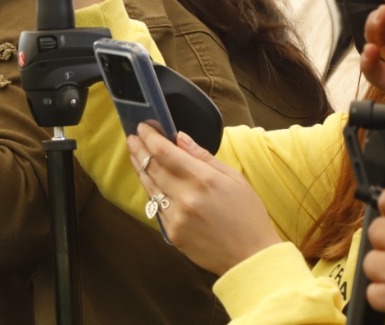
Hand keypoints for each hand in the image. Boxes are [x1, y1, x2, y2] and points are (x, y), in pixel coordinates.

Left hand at [128, 123, 280, 274]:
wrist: (251, 257)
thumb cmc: (247, 215)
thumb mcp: (234, 178)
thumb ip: (203, 156)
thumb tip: (179, 137)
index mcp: (204, 180)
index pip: (165, 152)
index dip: (150, 137)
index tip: (142, 126)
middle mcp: (186, 198)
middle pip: (152, 167)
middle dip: (139, 149)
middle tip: (132, 137)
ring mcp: (176, 217)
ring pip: (150, 186)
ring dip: (140, 168)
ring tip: (135, 154)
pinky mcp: (172, 234)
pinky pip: (156, 207)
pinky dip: (151, 190)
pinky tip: (150, 181)